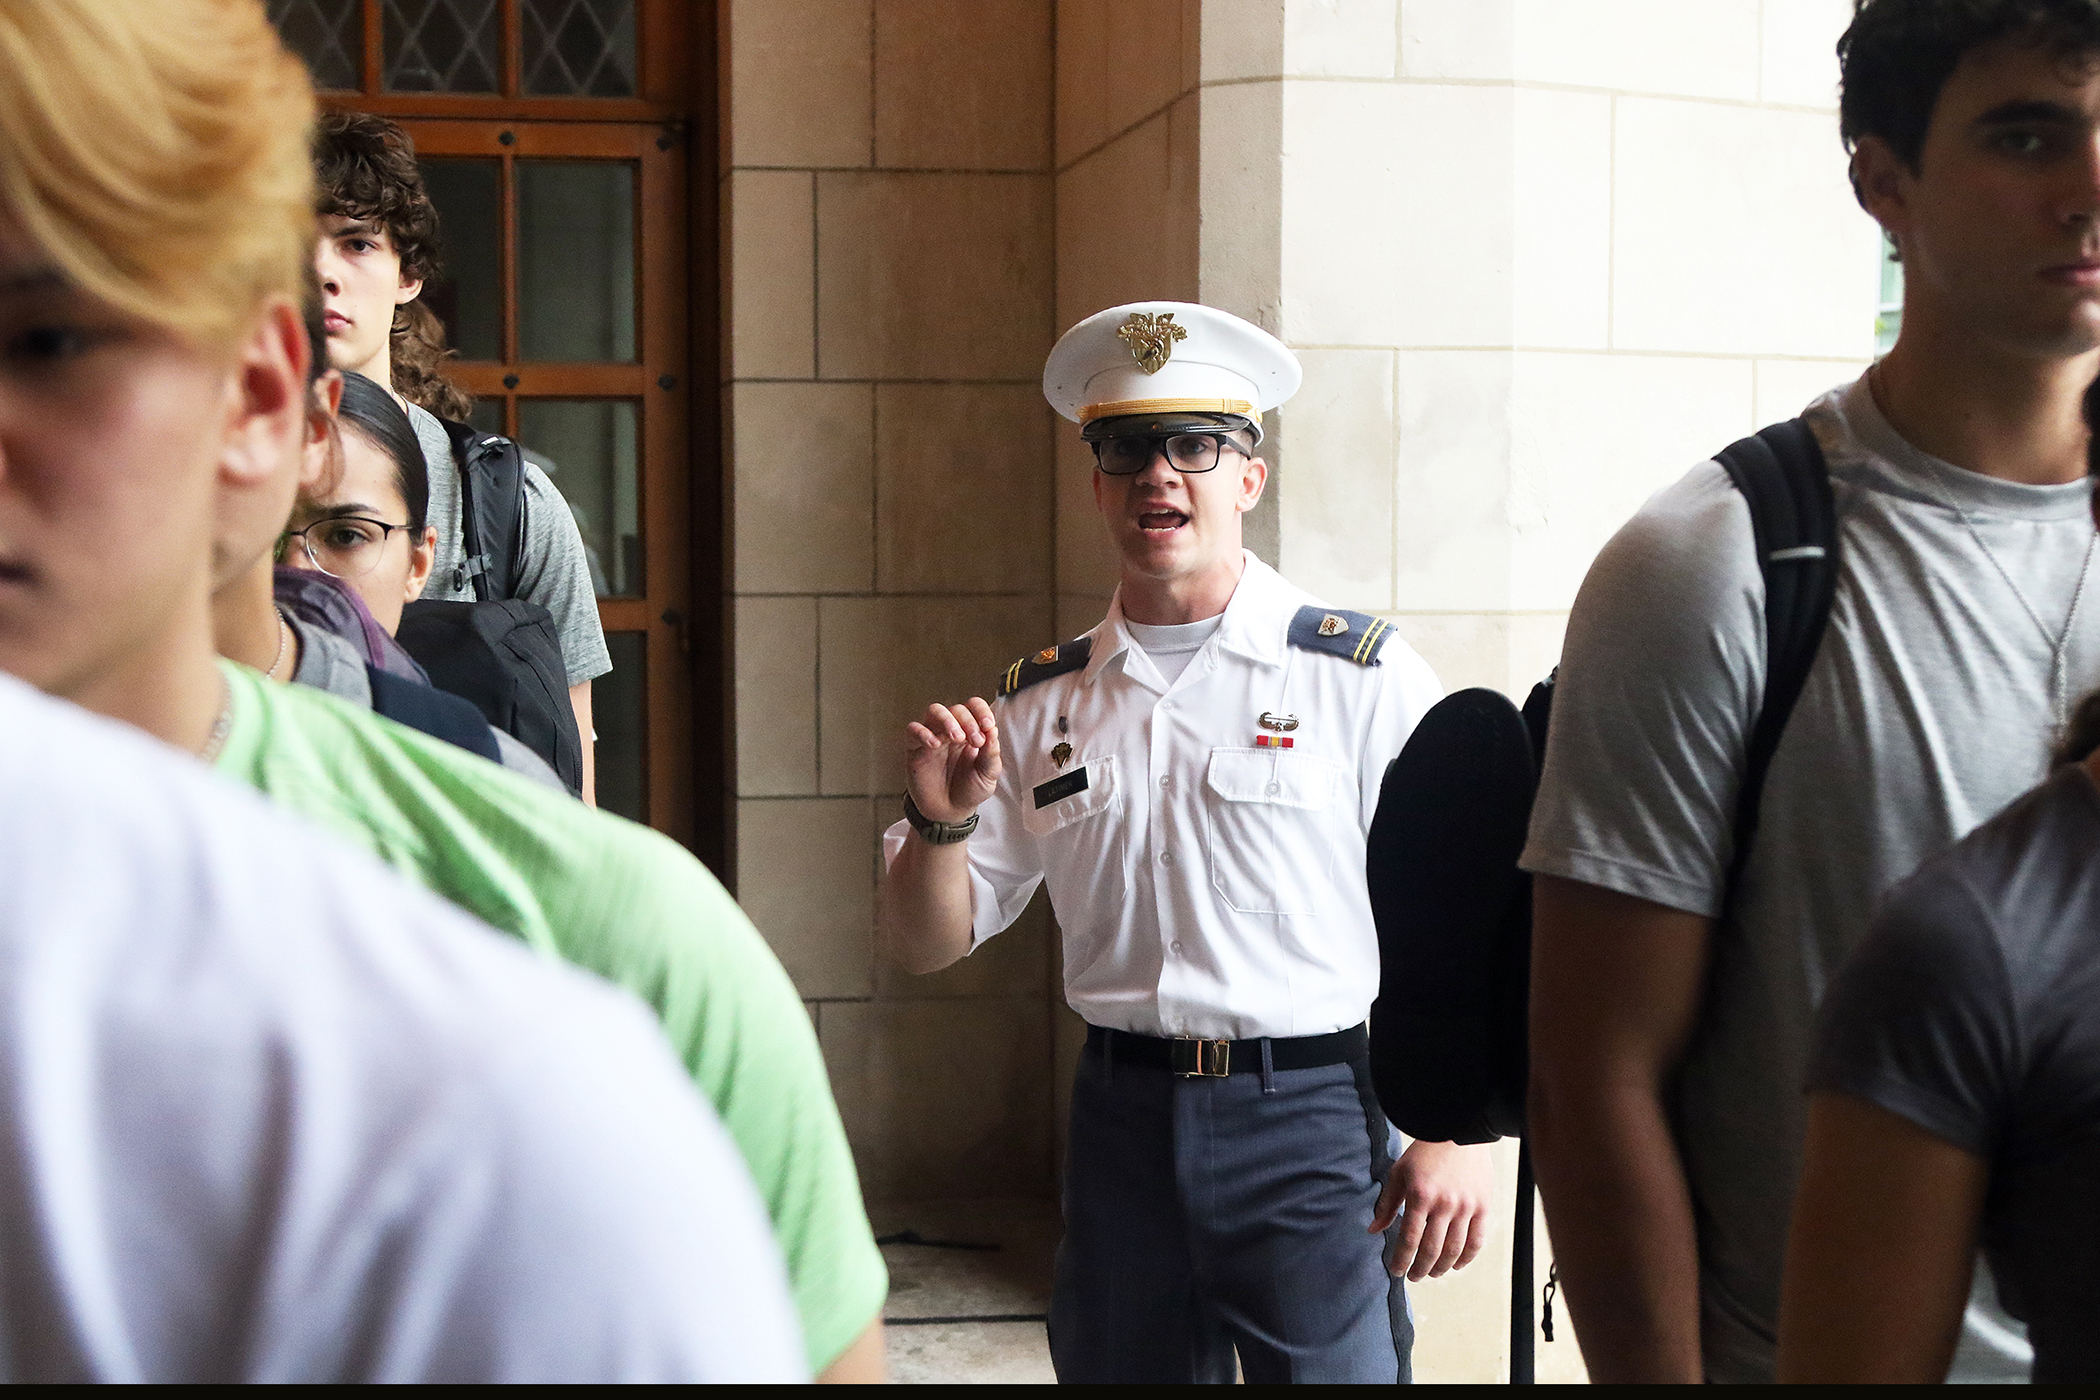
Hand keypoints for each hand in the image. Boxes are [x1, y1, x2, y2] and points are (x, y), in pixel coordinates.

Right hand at [904, 698, 1000, 822]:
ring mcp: (932, 737)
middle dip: (968, 721)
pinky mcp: (915, 748)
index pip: (974, 706)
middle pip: (956, 708)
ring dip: (947, 719)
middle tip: (975, 740)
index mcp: (971, 731)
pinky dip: (923, 732)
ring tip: (956, 738)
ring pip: (934, 711)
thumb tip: (992, 730)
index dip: (981, 711)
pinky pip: (913, 729)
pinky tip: (935, 745)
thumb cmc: (970, 790)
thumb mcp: (988, 774)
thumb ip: (991, 753)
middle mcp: (951, 730)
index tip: (988, 726)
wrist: (950, 812)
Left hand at [1371, 1139, 1494, 1280]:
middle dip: (1420, 1268)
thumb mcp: (1399, 1173)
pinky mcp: (1482, 1207)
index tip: (1396, 1271)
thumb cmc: (1424, 1153)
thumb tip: (1374, 1230)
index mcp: (1419, 1196)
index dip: (1402, 1259)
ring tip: (1432, 1273)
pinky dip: (1467, 1257)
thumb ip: (1388, 1204)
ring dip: (1442, 1267)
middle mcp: (1443, 1205)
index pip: (1409, 1239)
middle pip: (1431, 1249)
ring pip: (1454, 1249)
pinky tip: (1457, 1265)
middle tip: (1414, 1276)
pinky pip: (1476, 1240)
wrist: (1458, 1132)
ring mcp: (1465, 1207)